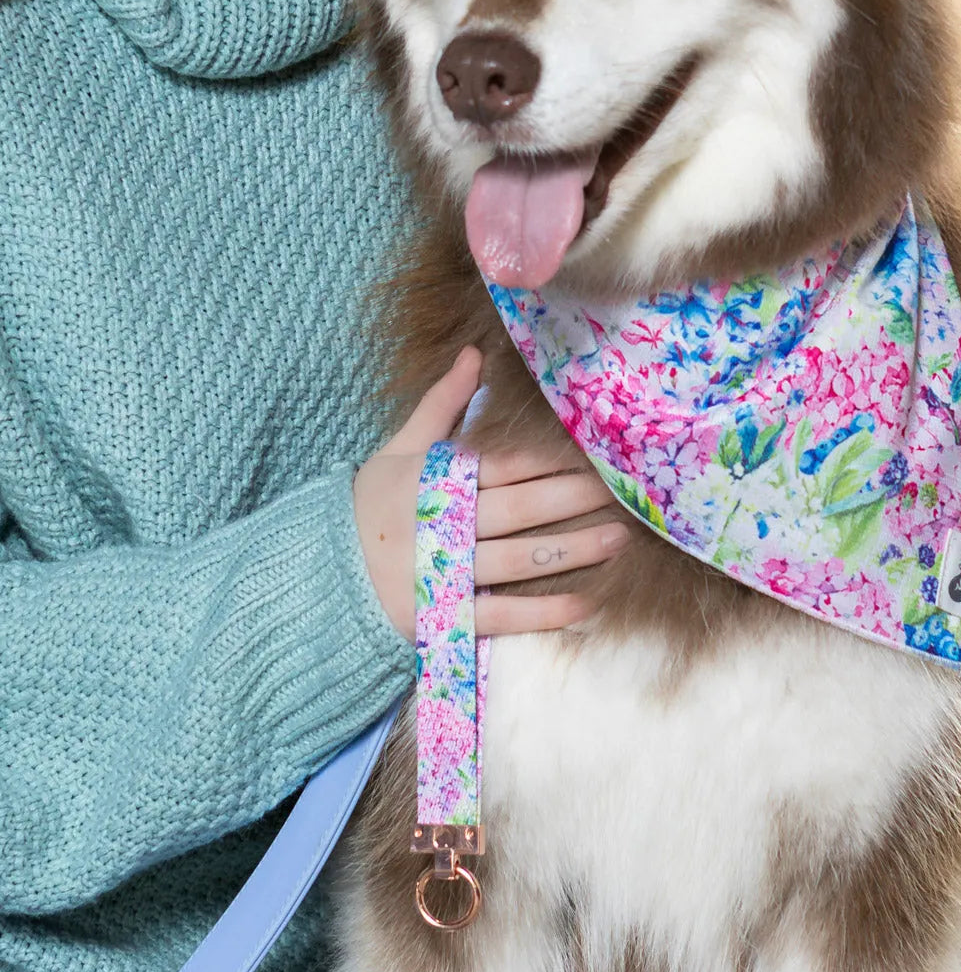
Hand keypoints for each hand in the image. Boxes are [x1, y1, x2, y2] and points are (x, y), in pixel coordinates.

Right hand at [353, 346, 628, 640]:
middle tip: (625, 490)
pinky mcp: (446, 618)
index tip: (594, 450)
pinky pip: (503, 615)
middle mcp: (443, 522)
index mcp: (433, 478)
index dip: (550, 457)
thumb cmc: (370, 504)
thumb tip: (475, 354)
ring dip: (573, 550)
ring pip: (520, 559)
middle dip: (575, 497)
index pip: (503, 463)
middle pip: (521, 507)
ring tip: (620, 538)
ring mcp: (445, 572)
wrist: (324, 575)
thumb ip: (441, 404)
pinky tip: (587, 604)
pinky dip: (545, 612)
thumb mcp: (399, 449)